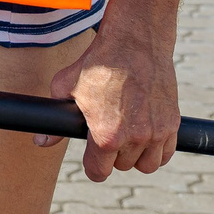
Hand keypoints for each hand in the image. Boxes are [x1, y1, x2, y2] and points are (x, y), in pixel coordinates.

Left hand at [46, 24, 180, 180]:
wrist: (134, 41)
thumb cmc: (97, 63)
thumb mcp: (66, 88)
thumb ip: (55, 123)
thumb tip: (41, 143)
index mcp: (106, 136)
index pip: (98, 173)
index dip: (92, 166)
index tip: (91, 157)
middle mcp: (134, 138)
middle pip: (122, 166)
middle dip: (113, 155)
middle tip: (108, 134)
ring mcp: (156, 131)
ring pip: (147, 164)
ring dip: (136, 156)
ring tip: (128, 137)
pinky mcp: (172, 122)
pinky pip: (166, 152)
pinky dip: (157, 149)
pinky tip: (146, 135)